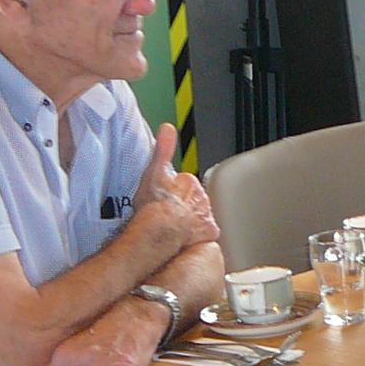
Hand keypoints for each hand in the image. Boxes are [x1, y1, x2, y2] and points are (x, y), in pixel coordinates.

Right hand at [131, 123, 218, 249]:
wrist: (161, 228)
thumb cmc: (155, 203)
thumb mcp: (155, 170)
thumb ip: (162, 149)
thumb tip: (168, 128)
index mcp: (190, 183)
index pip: (185, 184)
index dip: (174, 191)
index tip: (166, 197)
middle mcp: (202, 198)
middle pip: (195, 200)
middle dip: (185, 205)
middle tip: (170, 213)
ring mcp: (207, 215)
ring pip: (201, 216)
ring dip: (192, 220)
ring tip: (176, 226)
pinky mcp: (210, 231)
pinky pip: (206, 233)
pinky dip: (199, 235)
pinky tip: (187, 237)